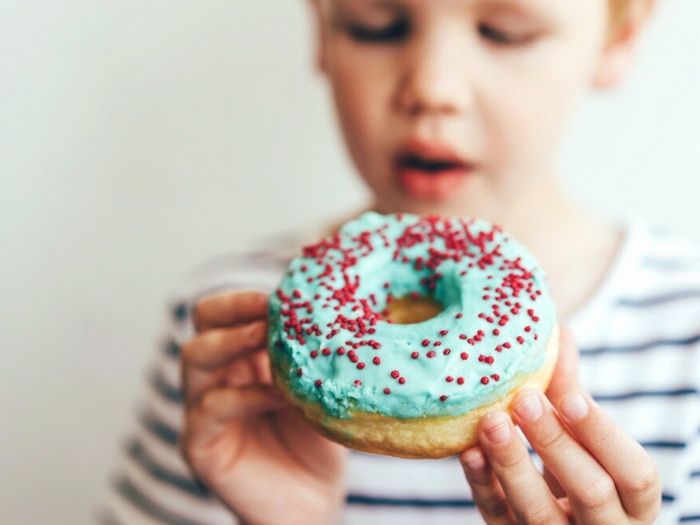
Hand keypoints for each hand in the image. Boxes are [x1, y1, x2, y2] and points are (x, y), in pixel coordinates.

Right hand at [179, 290, 348, 524]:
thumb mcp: (318, 391)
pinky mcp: (199, 445)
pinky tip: (279, 394)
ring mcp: (201, 410)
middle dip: (232, 310)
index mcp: (240, 360)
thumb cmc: (316, 444)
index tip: (279, 293)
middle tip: (268, 309)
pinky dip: (244, 394)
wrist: (311, 505)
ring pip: (194, 358)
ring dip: (232, 342)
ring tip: (267, 336)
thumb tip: (331, 313)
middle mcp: (215, 378)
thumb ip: (313, 358)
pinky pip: (212, 407)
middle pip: (201, 325)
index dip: (244, 299)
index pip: (223, 314)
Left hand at [459, 325, 661, 523]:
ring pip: (538, 513)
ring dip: (512, 462)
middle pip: (590, 492)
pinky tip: (469, 451)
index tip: (571, 399)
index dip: (604, 436)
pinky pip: (496, 516)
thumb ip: (571, 392)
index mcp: (635, 504)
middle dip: (555, 442)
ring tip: (491, 420)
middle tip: (524, 399)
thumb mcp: (583, 438)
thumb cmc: (577, 470)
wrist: (558, 520)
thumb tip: (561, 333)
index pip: (635, 475)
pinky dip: (482, 483)